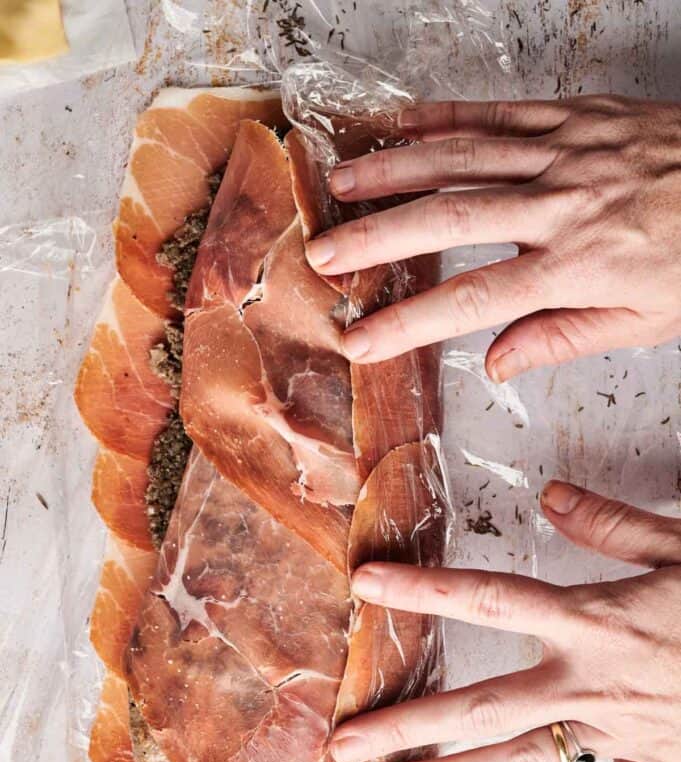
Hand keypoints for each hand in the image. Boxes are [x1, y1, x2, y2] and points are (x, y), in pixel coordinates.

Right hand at [306, 96, 680, 377]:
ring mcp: (567, 153)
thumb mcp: (646, 319)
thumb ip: (565, 337)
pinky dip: (446, 115)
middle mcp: (561, 206)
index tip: (361, 340)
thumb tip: (498, 362)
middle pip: (450, 221)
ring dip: (395, 170)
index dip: (408, 322)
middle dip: (377, 238)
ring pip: (463, 157)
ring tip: (342, 183)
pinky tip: (403, 122)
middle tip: (323, 254)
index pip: (473, 301)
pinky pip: (501, 110)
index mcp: (577, 266)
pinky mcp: (577, 115)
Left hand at [331, 481, 680, 761]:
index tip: (366, 586)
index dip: (423, 588)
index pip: (489, 596)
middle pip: (482, 707)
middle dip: (408, 726)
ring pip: (525, 761)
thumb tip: (550, 496)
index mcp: (593, 619)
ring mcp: (622, 731)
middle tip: (344, 746)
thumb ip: (611, 524)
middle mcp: (592, 680)